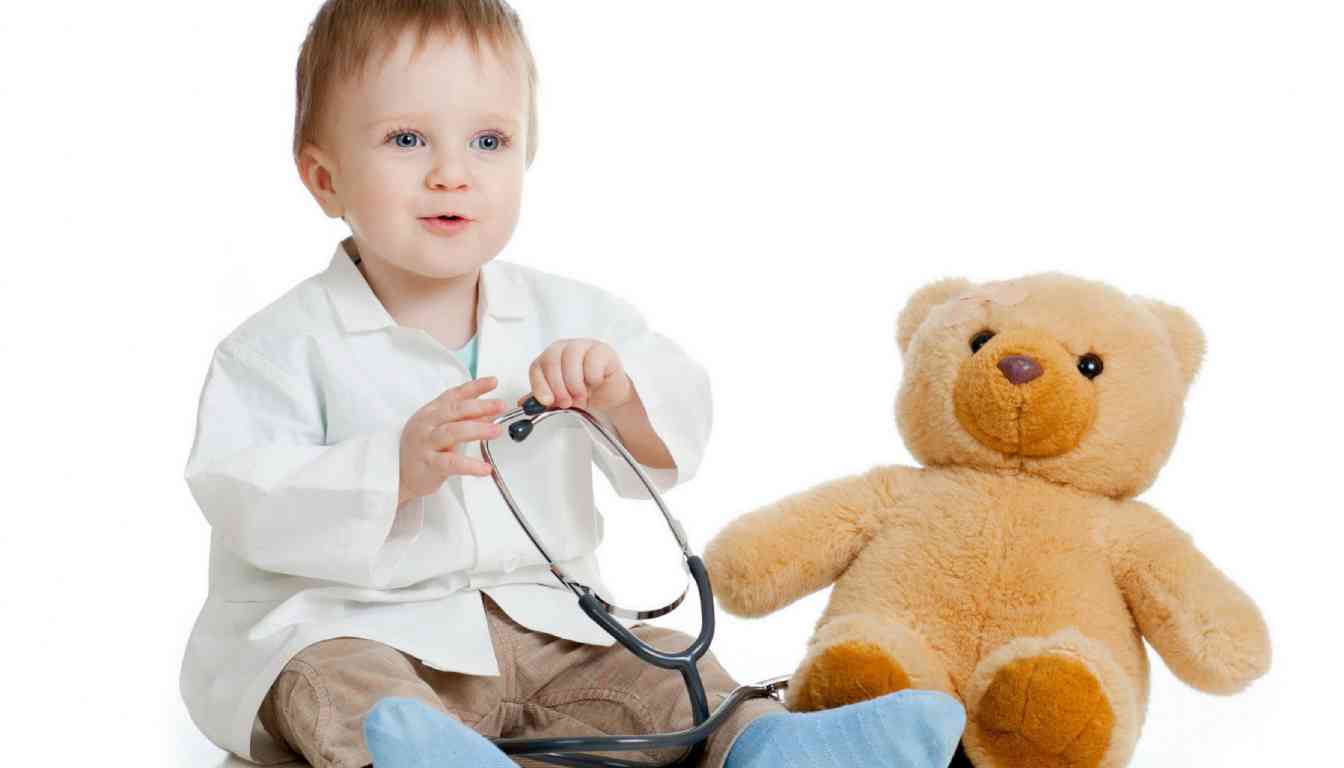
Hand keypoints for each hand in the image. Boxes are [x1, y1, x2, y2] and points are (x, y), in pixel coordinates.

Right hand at [398, 377, 506, 505]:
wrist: (397, 476)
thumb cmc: (423, 450)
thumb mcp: (443, 430)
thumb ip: (466, 420)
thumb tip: (491, 413)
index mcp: (431, 412)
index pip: (454, 395)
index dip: (474, 387)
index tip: (493, 382)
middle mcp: (427, 424)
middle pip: (455, 410)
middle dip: (479, 406)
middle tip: (500, 405)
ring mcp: (426, 443)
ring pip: (453, 432)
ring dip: (477, 429)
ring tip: (496, 430)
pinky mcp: (428, 464)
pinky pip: (451, 463)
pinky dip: (470, 465)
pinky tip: (485, 468)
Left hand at [519, 339, 632, 412]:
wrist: (608, 393)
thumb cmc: (583, 391)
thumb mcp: (560, 398)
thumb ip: (543, 400)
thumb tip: (523, 404)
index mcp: (549, 358)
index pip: (537, 367)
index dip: (540, 386)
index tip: (546, 402)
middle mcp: (564, 348)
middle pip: (552, 360)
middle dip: (558, 387)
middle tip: (566, 402)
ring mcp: (583, 345)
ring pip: (571, 357)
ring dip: (575, 384)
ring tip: (581, 397)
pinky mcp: (602, 349)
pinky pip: (593, 361)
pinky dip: (593, 378)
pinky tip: (595, 384)